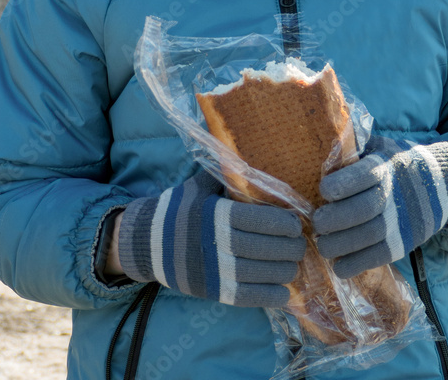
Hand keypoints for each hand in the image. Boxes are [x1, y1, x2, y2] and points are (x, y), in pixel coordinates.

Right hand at [117, 169, 305, 306]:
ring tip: (294, 263)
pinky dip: (270, 295)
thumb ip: (224, 172)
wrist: (146, 243)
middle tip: (301, 243)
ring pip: (260, 274)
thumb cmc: (178, 209)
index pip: (257, 220)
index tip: (296, 223)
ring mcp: (214, 271)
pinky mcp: (213, 292)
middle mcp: (215, 243)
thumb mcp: (199, 185)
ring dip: (284, 270)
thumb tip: (249, 149)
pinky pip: (248, 298)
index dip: (281, 223)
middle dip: (289, 247)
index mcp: (214, 214)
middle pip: (263, 248)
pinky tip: (284, 290)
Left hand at [312, 138, 447, 276]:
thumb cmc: (393, 162)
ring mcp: (401, 222)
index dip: (343, 184)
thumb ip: (352, 146)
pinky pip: (379, 257)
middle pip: (364, 209)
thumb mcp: (377, 146)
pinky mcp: (403, 243)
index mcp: (384, 166)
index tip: (323, 189)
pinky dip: (357, 264)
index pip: (364, 175)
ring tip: (321, 244)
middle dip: (336, 219)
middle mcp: (394, 194)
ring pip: (370, 236)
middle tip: (316, 222)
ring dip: (341, 244)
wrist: (437, 184)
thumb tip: (320, 133)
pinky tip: (338, 266)